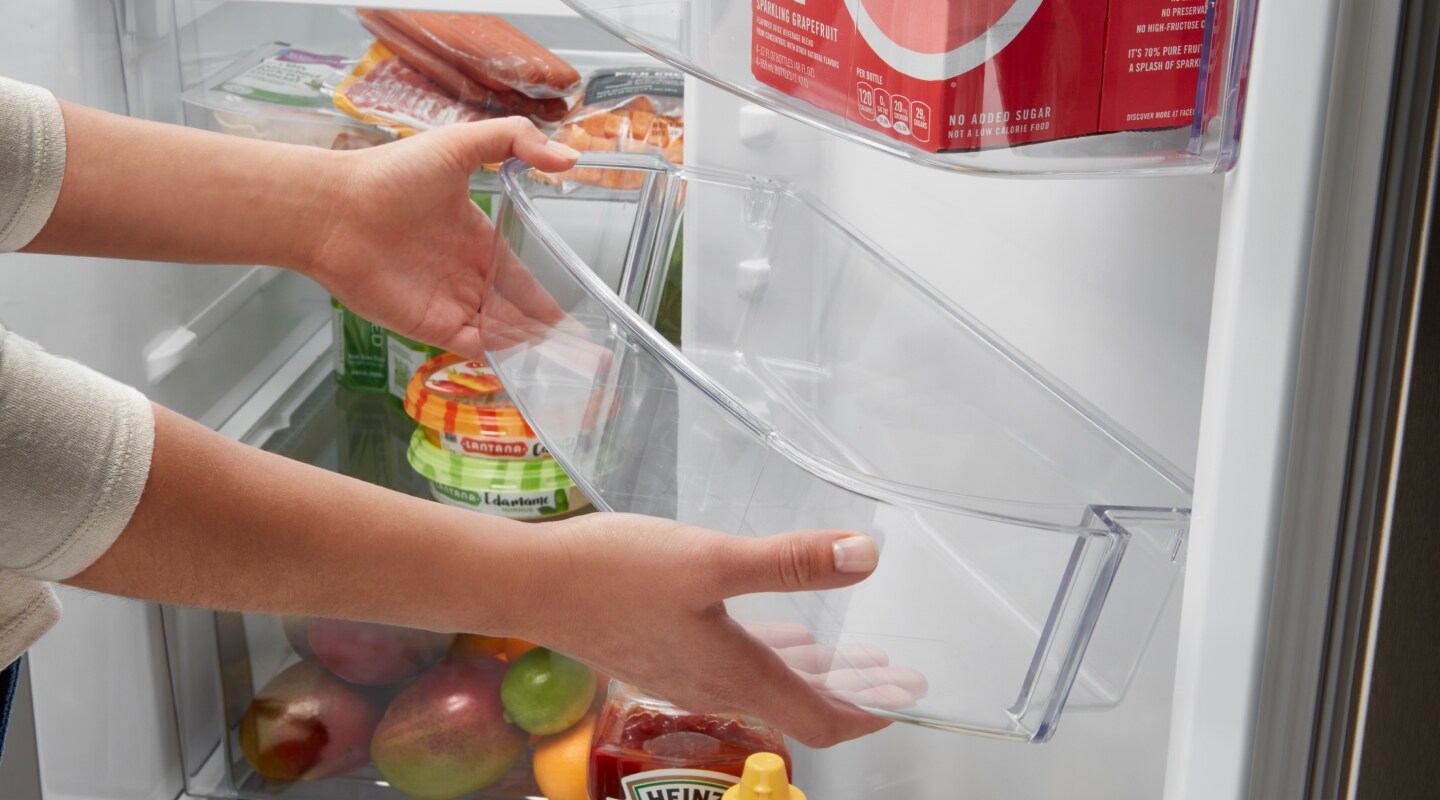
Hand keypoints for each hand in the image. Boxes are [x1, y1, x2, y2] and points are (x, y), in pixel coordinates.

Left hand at [303, 118, 579, 359]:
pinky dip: (502, 357)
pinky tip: (531, 362)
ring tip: (571, 362)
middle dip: (547, 331)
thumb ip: (514, 140)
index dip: (547, 294)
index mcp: (476, 239)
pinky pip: (475, 348)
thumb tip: (568, 159)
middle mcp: (465, 276)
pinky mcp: (430, 326)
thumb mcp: (459, 144)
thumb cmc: (390, 174)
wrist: (335, 209)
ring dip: (531, 348)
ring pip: (501, 334)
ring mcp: (448, 303)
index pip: (520, 275)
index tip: (578, 309)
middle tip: (589, 350)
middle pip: (514, 312)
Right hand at [516, 512, 892, 747]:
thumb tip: (868, 557)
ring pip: (769, 681)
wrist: (529, 585)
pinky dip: (775, 653)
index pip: (819, 718)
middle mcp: (715, 684)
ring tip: (859, 657)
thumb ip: (790, 562)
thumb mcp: (710, 560)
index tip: (906, 702)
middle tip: (902, 678)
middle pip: (800, 703)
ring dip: (818, 671)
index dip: (868, 713)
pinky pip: (735, 663)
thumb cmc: (614, 573)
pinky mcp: (662, 650)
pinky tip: (782, 631)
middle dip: (856, 691)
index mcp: (736, 673)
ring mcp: (685, 671)